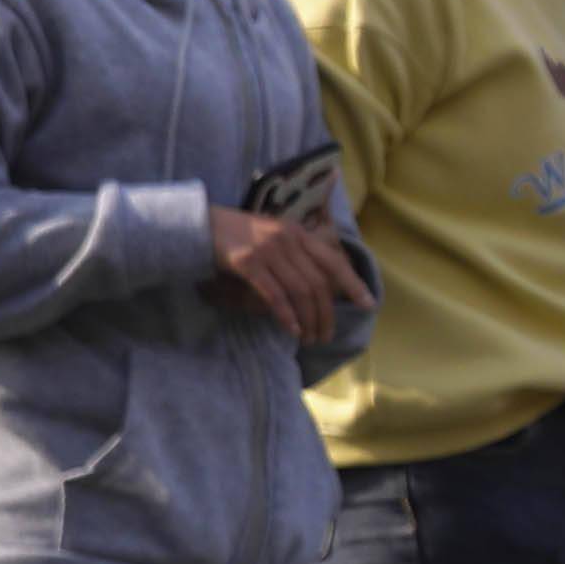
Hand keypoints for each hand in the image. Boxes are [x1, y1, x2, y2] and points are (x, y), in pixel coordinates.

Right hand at [205, 205, 364, 338]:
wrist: (195, 225)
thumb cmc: (236, 237)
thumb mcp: (272, 238)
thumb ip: (294, 256)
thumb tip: (318, 287)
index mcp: (297, 233)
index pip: (333, 261)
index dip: (353, 283)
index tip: (369, 304)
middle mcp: (287, 239)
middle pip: (319, 283)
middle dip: (326, 314)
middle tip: (326, 336)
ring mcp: (268, 250)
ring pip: (300, 291)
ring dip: (308, 319)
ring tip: (310, 338)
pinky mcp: (247, 263)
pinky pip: (274, 293)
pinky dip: (286, 314)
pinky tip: (292, 330)